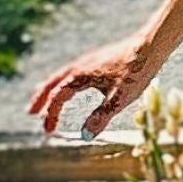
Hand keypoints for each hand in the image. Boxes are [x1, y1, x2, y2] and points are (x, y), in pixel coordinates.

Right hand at [26, 33, 158, 139]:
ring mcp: (88, 62)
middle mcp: (79, 66)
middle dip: (41, 99)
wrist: (150, 45)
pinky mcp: (97, 61)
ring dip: (50, 89)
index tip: (48, 131)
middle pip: (52, 83)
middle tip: (31, 112)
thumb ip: (102, 116)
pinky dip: (63, 82)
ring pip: (61, 76)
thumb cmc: (136, 71)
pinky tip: (72, 87)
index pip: (58, 97)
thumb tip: (85, 136)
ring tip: (44, 101)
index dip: (51, 115)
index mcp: (80, 75)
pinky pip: (72, 72)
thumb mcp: (120, 98)